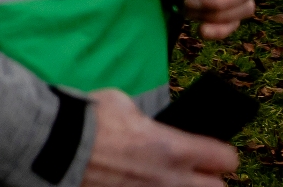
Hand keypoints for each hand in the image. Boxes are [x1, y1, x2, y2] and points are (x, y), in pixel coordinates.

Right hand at [80, 88, 234, 185]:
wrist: (57, 145)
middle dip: (208, 179)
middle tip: (194, 170)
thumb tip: (145, 123)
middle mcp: (171, 177)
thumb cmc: (89, 121)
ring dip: (180, 185)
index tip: (212, 151)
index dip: (221, 153)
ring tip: (164, 176)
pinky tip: (138, 180)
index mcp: (174, 148)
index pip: (225, 158)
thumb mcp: (122, 104)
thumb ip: (144, 118)